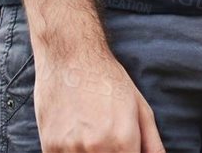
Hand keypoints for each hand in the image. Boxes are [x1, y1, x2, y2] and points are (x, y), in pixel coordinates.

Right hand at [34, 48, 165, 152]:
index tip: (126, 148)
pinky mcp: (49, 147)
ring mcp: (70, 149)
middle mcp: (96, 147)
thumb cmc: (109, 81)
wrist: (71, 57)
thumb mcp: (140, 109)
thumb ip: (152, 144)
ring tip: (91, 132)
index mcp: (123, 140)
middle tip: (108, 137)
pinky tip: (76, 137)